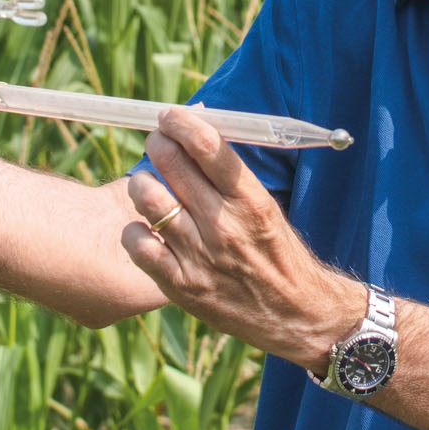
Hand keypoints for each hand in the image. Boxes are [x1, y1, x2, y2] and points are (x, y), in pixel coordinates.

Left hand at [121, 108, 364, 371]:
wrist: (294, 314)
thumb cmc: (277, 252)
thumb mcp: (264, 205)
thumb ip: (230, 170)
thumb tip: (199, 125)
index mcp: (249, 198)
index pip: (208, 145)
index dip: (181, 122)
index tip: (170, 115)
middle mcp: (223, 224)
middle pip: (172, 163)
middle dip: (157, 142)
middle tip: (156, 141)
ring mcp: (199, 256)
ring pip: (149, 198)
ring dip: (142, 182)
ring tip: (148, 184)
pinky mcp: (181, 286)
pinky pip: (138, 245)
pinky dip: (134, 230)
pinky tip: (145, 227)